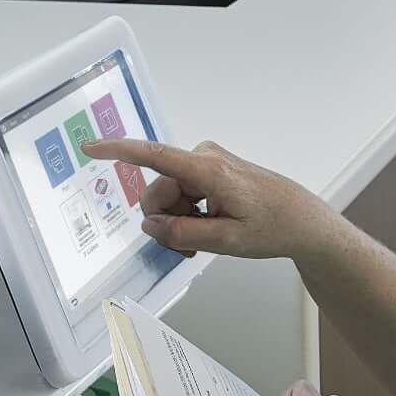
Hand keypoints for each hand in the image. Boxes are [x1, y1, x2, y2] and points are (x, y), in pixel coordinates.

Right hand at [80, 138, 344, 260]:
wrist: (305, 221)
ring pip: (170, 195)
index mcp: (208, 171)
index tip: (89, 148)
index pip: (154, 156)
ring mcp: (209, 162)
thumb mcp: (227, 241)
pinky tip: (206, 230)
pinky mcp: (212, 170)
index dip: (118, 151)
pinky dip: (189, 214)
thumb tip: (150, 226)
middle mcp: (205, 158)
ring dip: (179, 220)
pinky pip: (184, 192)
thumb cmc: (274, 228)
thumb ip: (185, 233)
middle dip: (165, 219)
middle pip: (159, 190)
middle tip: (188, 247)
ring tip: (203, 242)